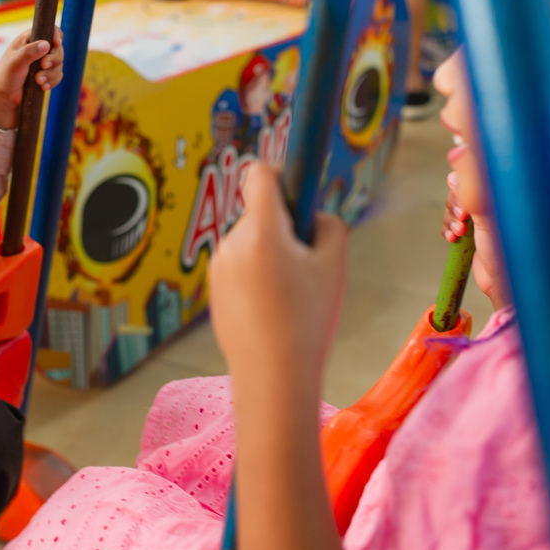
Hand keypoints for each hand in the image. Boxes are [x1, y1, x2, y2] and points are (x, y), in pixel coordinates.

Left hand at [0, 25, 64, 129]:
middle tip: (44, 66)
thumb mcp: (15, 62)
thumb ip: (30, 52)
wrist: (4, 100)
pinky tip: (43, 87)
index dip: (56, 35)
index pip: (48, 30)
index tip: (57, 43)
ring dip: (51, 73)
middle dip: (54, 58)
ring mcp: (42, 64)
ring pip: (59, 64)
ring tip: (39, 82)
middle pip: (58, 48)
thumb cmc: (5, 78)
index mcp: (28, 40)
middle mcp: (37, 50)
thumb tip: (46, 44)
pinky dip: (53, 81)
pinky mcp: (46, 76)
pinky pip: (58, 76)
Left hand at [208, 164, 347, 400]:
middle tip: (307, 262)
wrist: (273, 377)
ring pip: (251, 243)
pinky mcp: (214, 290)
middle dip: (283, 227)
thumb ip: (328, 225)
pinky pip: (240, 268)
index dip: (281, 173)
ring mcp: (219, 267)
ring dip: (269, 254)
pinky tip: (273, 310)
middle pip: (260, 214)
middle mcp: (233, 242)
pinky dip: (256, 277)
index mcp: (263, 230)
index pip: (261, 174)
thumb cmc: (308, 320)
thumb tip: (313, 217)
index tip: (296, 189)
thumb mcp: (335, 265)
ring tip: (291, 295)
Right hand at [444, 172, 510, 309]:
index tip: (457, 176)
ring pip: (454, 204)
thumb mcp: (490, 217)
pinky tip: (453, 239)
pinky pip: (453, 222)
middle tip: (463, 217)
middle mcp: (495, 199)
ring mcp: (484, 215)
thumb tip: (454, 170)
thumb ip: (472, 193)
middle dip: (456, 202)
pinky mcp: (475, 230)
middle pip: (462, 185)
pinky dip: (449, 228)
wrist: (508, 283)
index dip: (465, 168)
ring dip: (451, 218)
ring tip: (459, 233)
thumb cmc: (513, 251)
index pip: (480, 166)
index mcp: (505, 190)